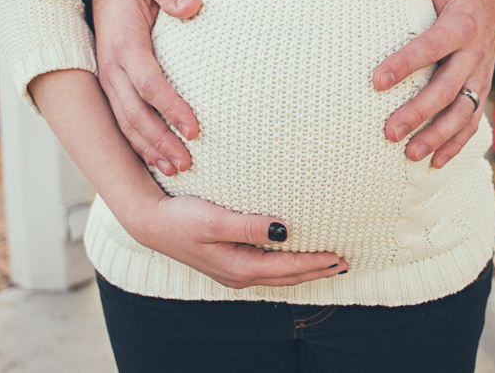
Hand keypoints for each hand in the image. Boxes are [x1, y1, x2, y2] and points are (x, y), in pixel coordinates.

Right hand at [93, 0, 201, 175]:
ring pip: (127, 126)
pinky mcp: (112, 92)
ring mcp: (109, 84)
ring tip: (177, 169)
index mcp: (124, 45)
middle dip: (161, 140)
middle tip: (188, 161)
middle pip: (135, 114)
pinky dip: (140, 147)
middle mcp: (112, 70)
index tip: (195, 128)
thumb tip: (193, 4)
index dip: (170, 107)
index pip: (148, 83)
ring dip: (151, 150)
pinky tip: (159, 163)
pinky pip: (123, 125)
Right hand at [136, 195, 346, 288]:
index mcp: (239, 266)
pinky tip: (290, 258)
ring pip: (277, 274)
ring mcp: (232, 270)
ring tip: (326, 264)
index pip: (287, 267)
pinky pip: (265, 268)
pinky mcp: (226, 262)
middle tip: (343, 263)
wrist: (150, 222)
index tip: (340, 258)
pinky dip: (285, 265)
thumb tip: (284, 231)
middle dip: (316, 270)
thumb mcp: (215, 220)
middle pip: (286, 276)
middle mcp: (238, 274)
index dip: (316, 263)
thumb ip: (250, 226)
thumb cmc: (180, 218)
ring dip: (302, 269)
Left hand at [373, 0, 494, 168]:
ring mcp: (481, 77)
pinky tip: (434, 163)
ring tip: (410, 155)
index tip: (376, 81)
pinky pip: (472, 121)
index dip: (405, 64)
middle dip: (419, 114)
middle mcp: (475, 56)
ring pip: (462, 113)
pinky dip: (456, 145)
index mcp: (462, 25)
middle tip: (389, 131)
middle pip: (447, 90)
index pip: (431, 47)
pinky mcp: (481, 90)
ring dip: (437, 137)